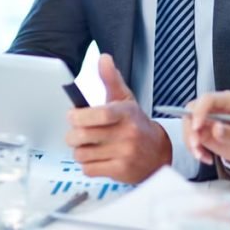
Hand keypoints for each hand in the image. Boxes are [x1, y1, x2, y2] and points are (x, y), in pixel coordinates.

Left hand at [65, 54, 170, 183]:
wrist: (158, 153)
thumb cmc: (136, 125)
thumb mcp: (125, 100)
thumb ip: (111, 79)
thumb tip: (103, 58)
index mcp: (126, 113)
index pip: (100, 114)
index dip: (79, 116)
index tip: (72, 115)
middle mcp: (128, 134)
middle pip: (84, 135)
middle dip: (72, 134)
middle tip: (75, 132)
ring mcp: (125, 154)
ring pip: (83, 154)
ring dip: (80, 150)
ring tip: (88, 145)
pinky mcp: (121, 171)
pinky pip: (89, 169)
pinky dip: (87, 164)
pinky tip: (96, 158)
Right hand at [182, 91, 229, 164]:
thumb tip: (215, 128)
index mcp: (228, 101)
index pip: (207, 100)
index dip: (199, 112)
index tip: (196, 128)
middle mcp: (214, 106)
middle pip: (191, 110)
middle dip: (190, 129)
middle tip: (196, 146)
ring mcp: (205, 117)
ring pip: (187, 124)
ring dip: (190, 141)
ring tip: (203, 157)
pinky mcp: (200, 129)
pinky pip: (189, 136)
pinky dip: (194, 148)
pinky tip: (206, 158)